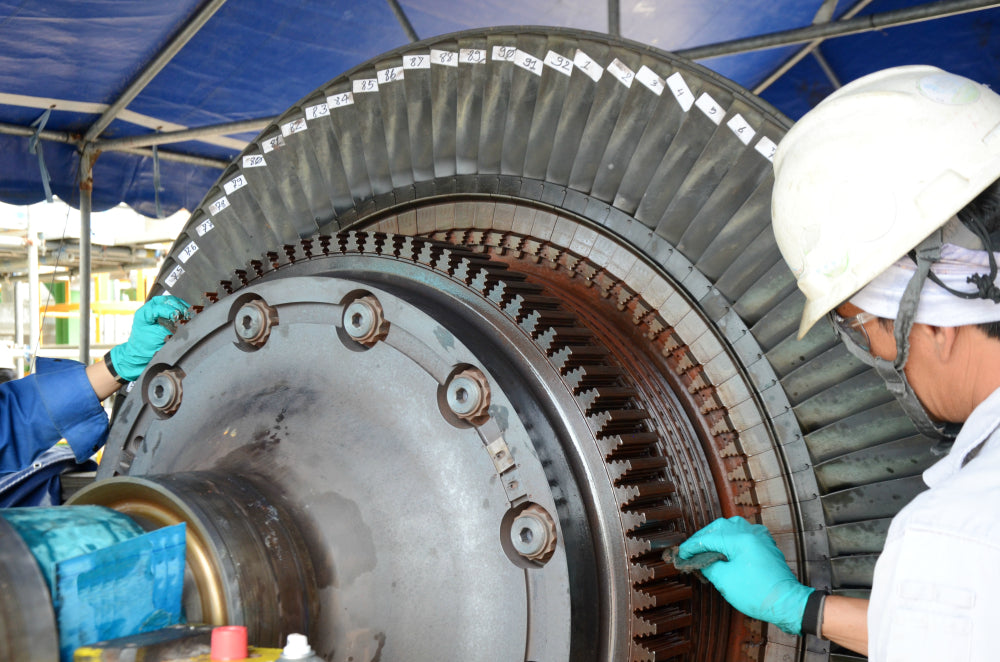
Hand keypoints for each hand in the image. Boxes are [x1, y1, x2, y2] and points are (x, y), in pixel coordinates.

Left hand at [109, 296, 190, 380]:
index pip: (158, 307)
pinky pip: (172, 306)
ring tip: (188, 313)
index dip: (170, 311)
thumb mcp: (156, 337)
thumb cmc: (144, 347)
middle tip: (186, 314)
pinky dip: (180, 308)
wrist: (140, 353)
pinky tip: (187, 313)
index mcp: (143, 314)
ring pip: (170, 301)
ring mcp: (155, 309)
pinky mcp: (161, 312)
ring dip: (181, 306)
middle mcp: (148, 309)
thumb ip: (167, 327)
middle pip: (165, 300)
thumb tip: (180, 321)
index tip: (179, 316)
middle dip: (177, 306)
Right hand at [678, 516, 812, 634]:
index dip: (692, 546)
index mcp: (740, 539)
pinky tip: (728, 546)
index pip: (708, 538)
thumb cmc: (757, 593)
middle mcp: (751, 533)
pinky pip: (745, 534)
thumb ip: (708, 565)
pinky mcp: (766, 545)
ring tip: (707, 547)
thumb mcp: (724, 580)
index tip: (681, 554)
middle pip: (720, 527)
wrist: (786, 603)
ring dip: (718, 535)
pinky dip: (733, 538)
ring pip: (733, 527)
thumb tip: (699, 560)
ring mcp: (761, 537)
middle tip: (691, 551)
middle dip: (703, 538)